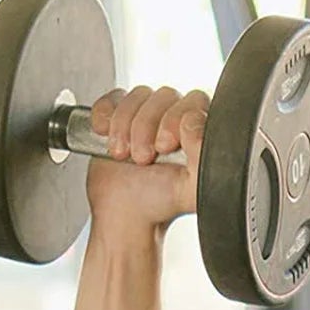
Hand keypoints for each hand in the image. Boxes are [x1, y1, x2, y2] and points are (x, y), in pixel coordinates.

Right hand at [85, 85, 208, 234]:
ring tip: (124, 155)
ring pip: (139, 95)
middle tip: (143, 157)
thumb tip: (194, 123)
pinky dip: (106, 114)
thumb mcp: (191, 189)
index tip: (165, 146)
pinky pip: (113, 97)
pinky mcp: (119, 115)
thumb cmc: (160, 204)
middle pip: (165, 95)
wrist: (125, 215)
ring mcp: (147, 116)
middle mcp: (175, 120)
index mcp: (196, 134)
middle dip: (147, 126)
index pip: (194, 101)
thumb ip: (204, 156)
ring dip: (125, 125)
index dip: (176, 119)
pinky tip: (105, 134)